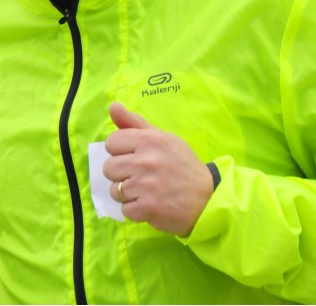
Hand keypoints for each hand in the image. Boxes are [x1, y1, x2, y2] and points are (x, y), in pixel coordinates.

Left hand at [103, 102, 213, 235]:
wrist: (207, 198)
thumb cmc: (182, 164)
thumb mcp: (162, 137)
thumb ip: (134, 123)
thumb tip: (113, 106)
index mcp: (149, 139)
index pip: (111, 142)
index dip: (119, 151)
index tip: (133, 156)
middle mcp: (146, 160)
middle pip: (109, 168)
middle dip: (121, 174)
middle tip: (140, 175)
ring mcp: (146, 185)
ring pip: (115, 190)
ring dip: (127, 193)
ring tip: (146, 190)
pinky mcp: (148, 207)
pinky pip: (125, 209)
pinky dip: (135, 210)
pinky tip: (150, 203)